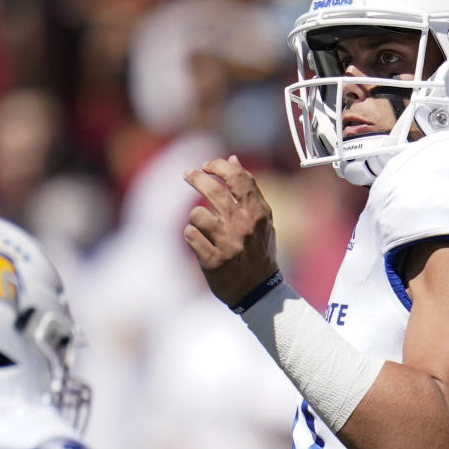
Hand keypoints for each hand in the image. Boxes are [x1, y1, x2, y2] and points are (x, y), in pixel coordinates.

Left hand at [183, 156, 279, 307]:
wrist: (258, 290)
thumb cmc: (258, 249)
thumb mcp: (260, 218)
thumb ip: (247, 190)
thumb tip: (232, 159)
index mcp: (258, 212)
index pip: (238, 177)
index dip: (219, 166)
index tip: (207, 165)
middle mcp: (244, 225)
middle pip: (214, 190)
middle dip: (196, 178)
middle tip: (188, 174)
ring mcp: (229, 243)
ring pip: (197, 214)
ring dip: (196, 216)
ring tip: (201, 224)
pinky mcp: (213, 260)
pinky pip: (190, 235)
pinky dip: (192, 235)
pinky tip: (201, 242)